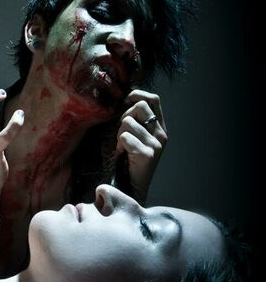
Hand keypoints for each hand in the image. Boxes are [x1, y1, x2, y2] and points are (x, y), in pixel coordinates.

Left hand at [115, 89, 166, 203]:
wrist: (132, 186)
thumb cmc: (129, 159)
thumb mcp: (136, 136)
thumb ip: (136, 120)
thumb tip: (126, 100)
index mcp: (160, 127)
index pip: (154, 100)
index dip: (138, 95)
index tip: (126, 100)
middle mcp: (162, 134)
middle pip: (139, 106)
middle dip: (124, 117)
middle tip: (122, 134)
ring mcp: (156, 144)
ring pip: (128, 122)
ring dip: (119, 134)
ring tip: (122, 147)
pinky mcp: (148, 154)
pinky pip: (125, 138)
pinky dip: (119, 146)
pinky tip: (122, 155)